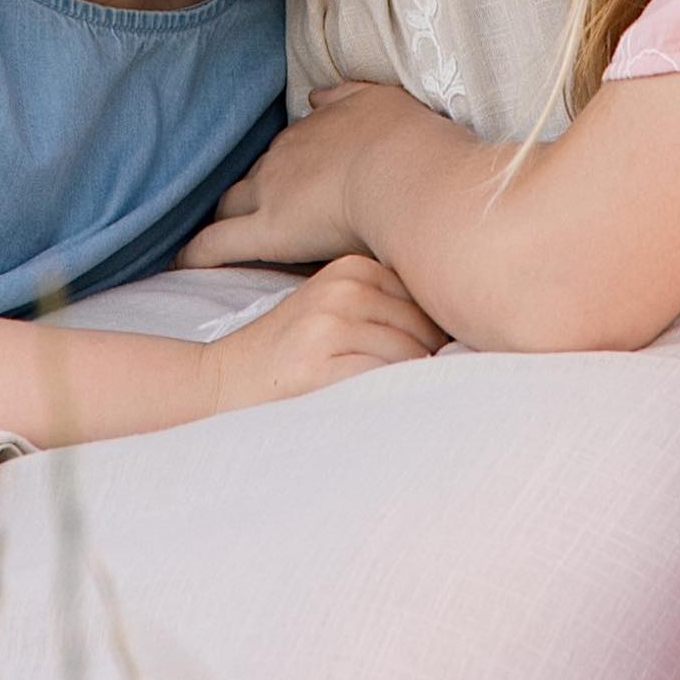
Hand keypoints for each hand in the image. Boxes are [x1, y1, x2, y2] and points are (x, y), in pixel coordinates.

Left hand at [186, 85, 419, 270]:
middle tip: (254, 217)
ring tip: (216, 239)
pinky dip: (198, 252)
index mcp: (314, 129)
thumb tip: (315, 96)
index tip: (293, 188)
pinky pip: (216, 244)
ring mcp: (270, 193)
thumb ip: (347, 96)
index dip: (286, 172)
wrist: (408, 174)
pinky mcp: (264, 231)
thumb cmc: (409, 142)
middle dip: (250, 195)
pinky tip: (183, 263)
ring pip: (229, 205)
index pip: (287, 152)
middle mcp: (284, 156)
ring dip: (224, 219)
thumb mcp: (381, 100)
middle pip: (253, 176)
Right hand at [205, 253, 442, 406]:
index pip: (425, 297)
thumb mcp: (333, 310)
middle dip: (433, 361)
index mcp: (351, 270)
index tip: (434, 361)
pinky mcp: (320, 364)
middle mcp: (343, 289)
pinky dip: (394, 398)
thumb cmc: (287, 355)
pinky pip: (384, 380)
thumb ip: (385, 311)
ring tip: (405, 404)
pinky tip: (382, 410)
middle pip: (425, 326)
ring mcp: (330, 325)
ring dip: (415, 384)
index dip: (438, 334)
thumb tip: (457, 336)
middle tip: (429, 391)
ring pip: (411, 355)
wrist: (222, 383)